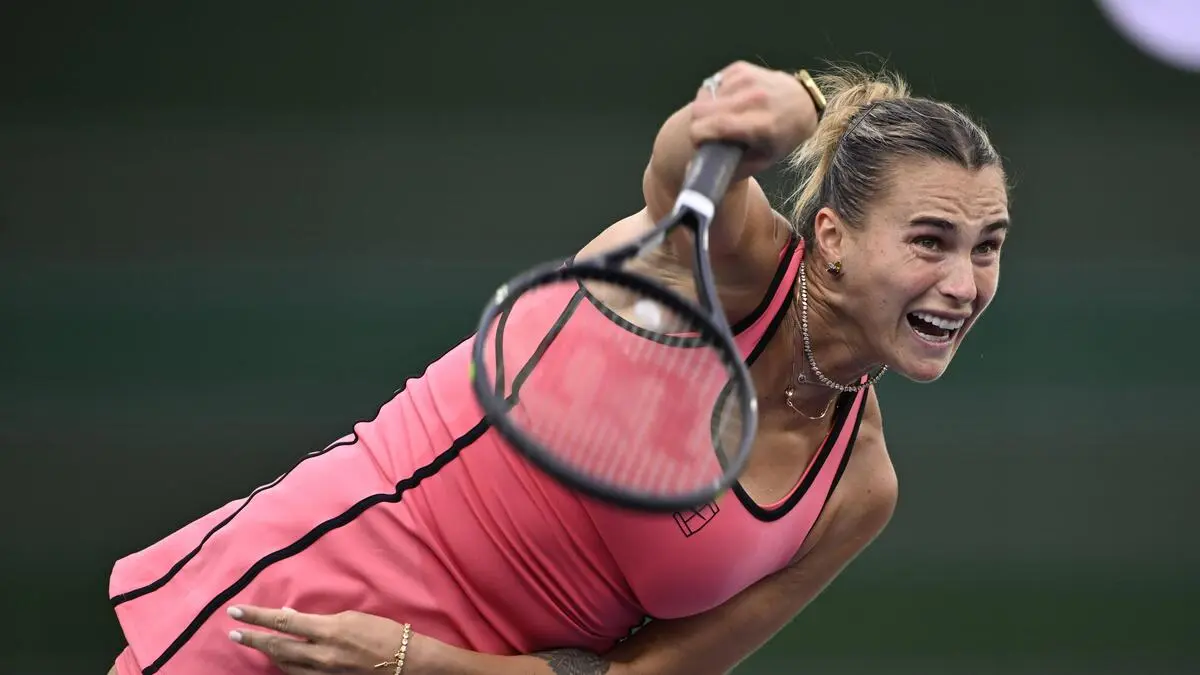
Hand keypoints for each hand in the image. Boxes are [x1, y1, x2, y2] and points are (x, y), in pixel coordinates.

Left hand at [228, 605, 424, 673]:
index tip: (236, 611)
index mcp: (327, 631)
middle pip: (276, 647)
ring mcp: (322, 673)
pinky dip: (286, 665)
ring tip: (255, 643)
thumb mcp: (352, 617)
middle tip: (234, 632)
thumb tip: (291, 616)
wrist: (405, 662)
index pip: (282, 622)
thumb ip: (318, 618)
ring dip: (268, 653)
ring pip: (284, 664)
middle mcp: (320, 654)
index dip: (256, 617)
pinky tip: (280, 660)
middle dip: (252, 639)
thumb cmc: (383, 633)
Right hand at [689, 61, 819, 176]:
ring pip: (703, 96)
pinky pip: (712, 84)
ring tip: (723, 117)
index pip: (715, 125)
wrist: (802, 103)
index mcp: (761, 124)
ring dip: (707, 110)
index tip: (698, 144)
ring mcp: (747, 79)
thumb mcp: (763, 161)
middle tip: (706, 132)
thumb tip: (696, 169)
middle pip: (701, 109)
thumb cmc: (780, 137)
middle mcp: (754, 98)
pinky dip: (715, 96)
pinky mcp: (741, 68)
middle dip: (697, 124)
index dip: (697, 136)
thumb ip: (732, 168)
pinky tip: (730, 102)